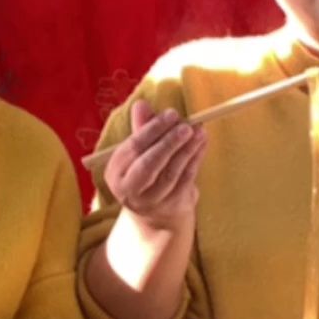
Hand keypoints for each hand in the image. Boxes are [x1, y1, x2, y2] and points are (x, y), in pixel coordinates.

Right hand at [104, 100, 208, 228]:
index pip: (133, 148)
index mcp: (116, 172)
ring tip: (200, 131)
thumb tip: (141, 104)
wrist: (157, 214)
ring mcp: (152, 201)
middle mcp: (129, 190)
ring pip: (171, 172)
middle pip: (149, 164)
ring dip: (187, 149)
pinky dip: (196, 159)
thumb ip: (141, 129)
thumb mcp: (139, 153)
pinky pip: (186, 179)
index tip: (171, 114)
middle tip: (187, 126)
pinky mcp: (172, 205)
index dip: (153, 129)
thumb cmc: (146, 173)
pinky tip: (202, 144)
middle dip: (169, 143)